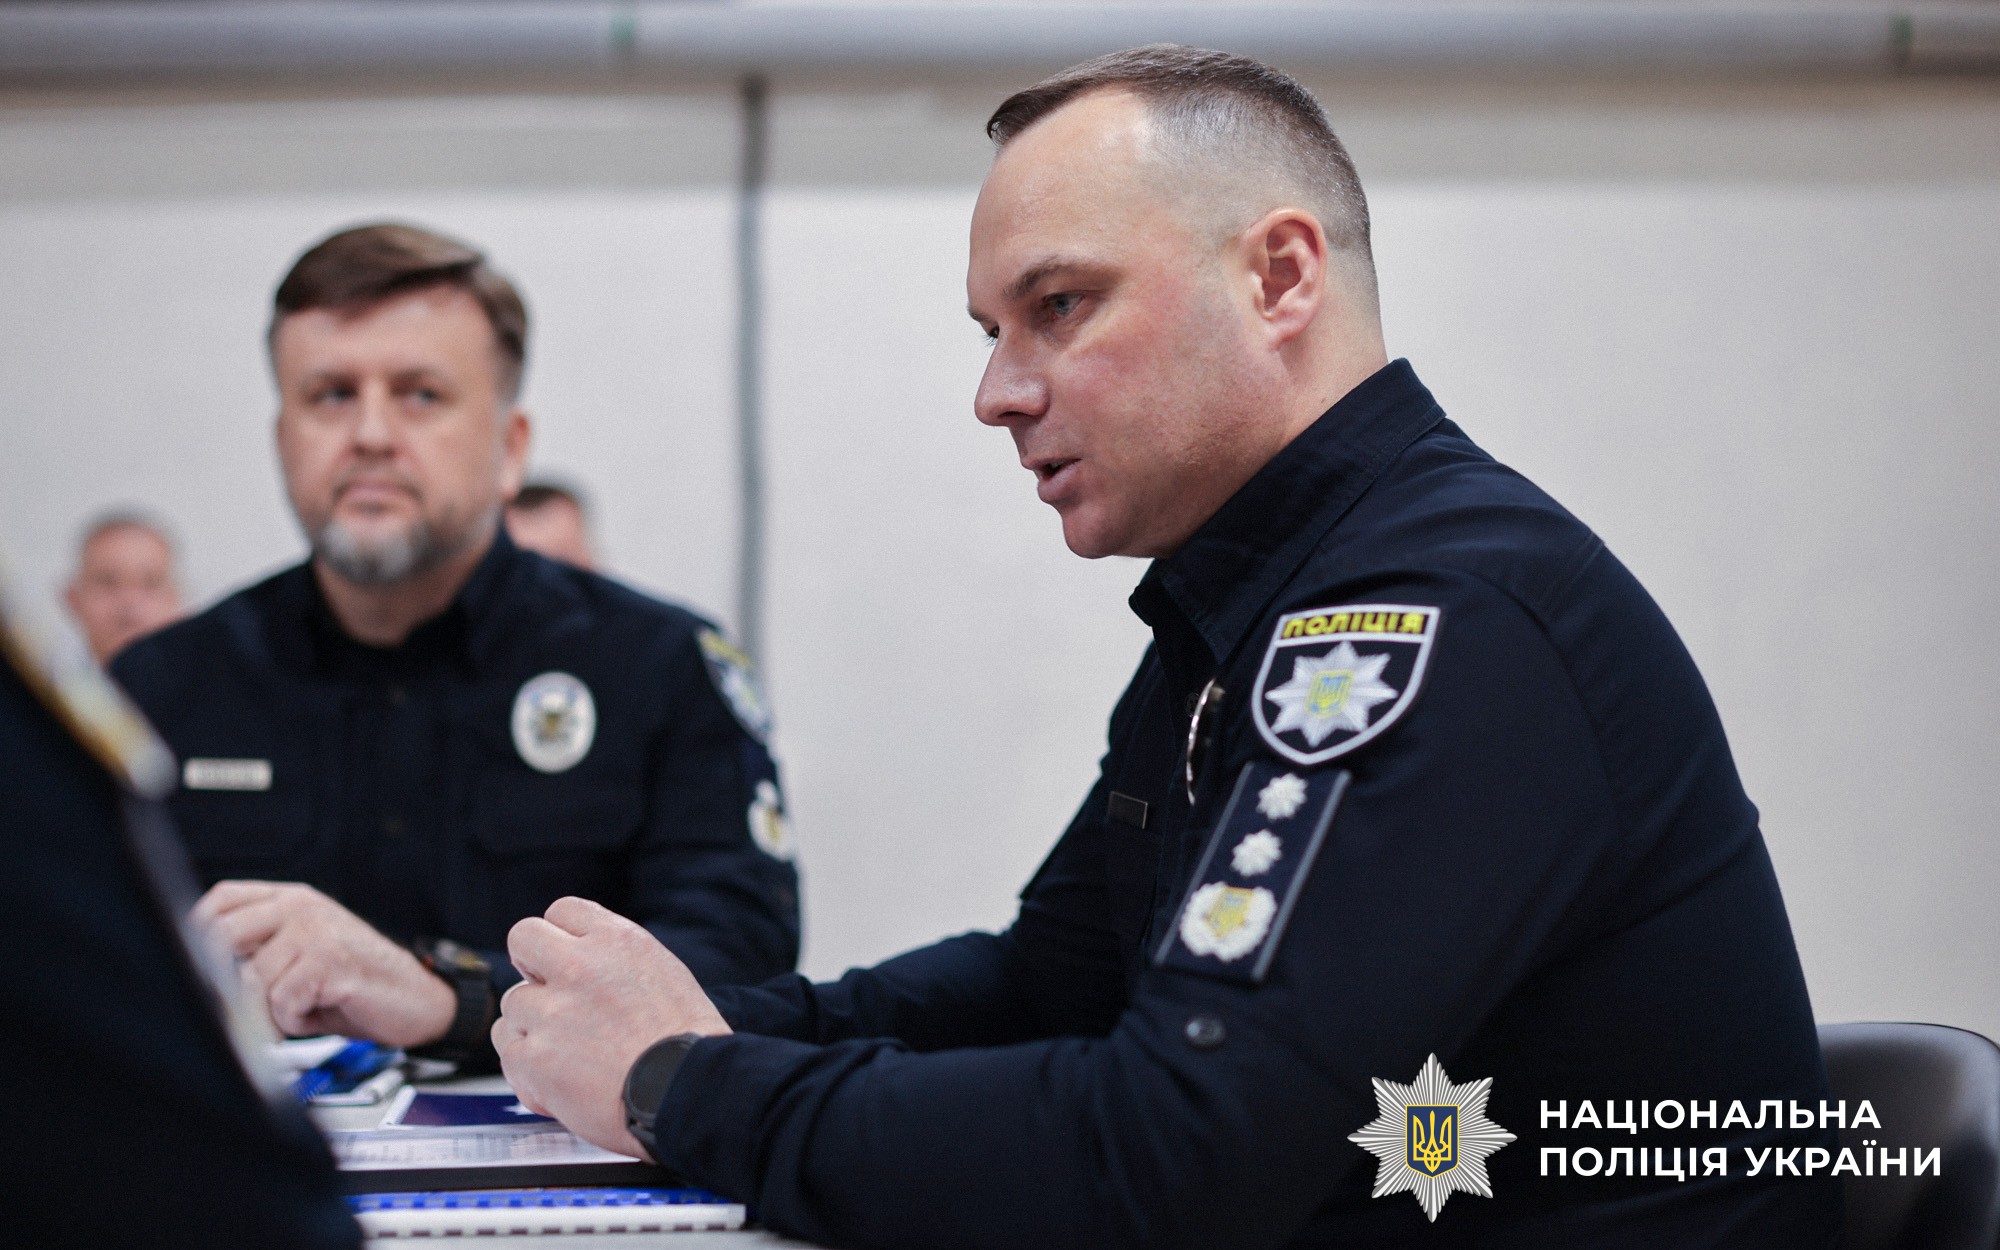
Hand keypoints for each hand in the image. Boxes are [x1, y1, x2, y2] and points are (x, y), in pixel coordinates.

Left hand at [192, 880, 456, 1047]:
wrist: (417, 999)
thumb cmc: (356, 984)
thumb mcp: (303, 955)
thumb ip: (260, 949)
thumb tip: (197, 969)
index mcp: (293, 900)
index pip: (223, 899)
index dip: (198, 931)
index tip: (197, 964)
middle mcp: (302, 908)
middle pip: (223, 935)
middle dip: (227, 979)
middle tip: (250, 1003)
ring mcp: (316, 931)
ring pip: (252, 980)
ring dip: (273, 1009)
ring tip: (306, 1004)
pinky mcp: (329, 961)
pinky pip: (282, 1002)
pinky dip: (296, 1020)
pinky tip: (323, 1008)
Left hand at [494, 896, 729, 1159]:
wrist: (689, 1092)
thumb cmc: (687, 1043)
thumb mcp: (664, 973)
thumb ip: (616, 960)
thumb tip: (583, 958)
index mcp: (617, 942)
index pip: (563, 910)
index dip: (561, 937)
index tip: (564, 959)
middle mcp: (579, 967)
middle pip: (523, 938)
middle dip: (530, 964)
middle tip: (548, 993)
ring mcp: (551, 1012)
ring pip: (513, 1003)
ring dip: (532, 1026)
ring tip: (568, 1053)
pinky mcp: (534, 1057)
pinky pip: (509, 1051)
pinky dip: (528, 1070)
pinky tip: (558, 1082)